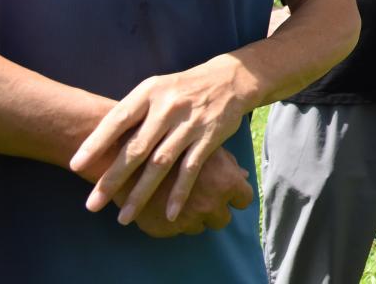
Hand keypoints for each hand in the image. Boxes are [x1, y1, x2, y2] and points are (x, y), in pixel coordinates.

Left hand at [70, 57, 251, 225]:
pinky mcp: (210, 137)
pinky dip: (180, 192)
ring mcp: (190, 124)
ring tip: (123, 218)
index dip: (96, 143)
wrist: (229, 80)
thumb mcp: (154, 89)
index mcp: (149, 93)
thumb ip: (131, 114)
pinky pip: (191, 169)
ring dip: (141, 193)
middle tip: (92, 204)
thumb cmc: (180, 90)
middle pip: (136, 148)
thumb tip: (94, 145)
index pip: (117, 119)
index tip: (76, 166)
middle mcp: (168, 108)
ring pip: (161, 163)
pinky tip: (169, 213)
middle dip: (113, 178)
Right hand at [119, 146, 253, 237]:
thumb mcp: (207, 146)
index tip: (228, 192)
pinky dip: (173, 221)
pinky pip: (176, 231)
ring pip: (200, 227)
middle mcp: (211, 204)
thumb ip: (228, 163)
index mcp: (227, 183)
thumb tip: (242, 175)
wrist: (130, 155)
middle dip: (215, 209)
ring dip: (193, 216)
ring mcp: (188, 219)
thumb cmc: (177, 145)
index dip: (236, 196)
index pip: (244, 199)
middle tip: (202, 196)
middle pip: (223, 219)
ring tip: (180, 198)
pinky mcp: (165, 229)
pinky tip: (165, 204)